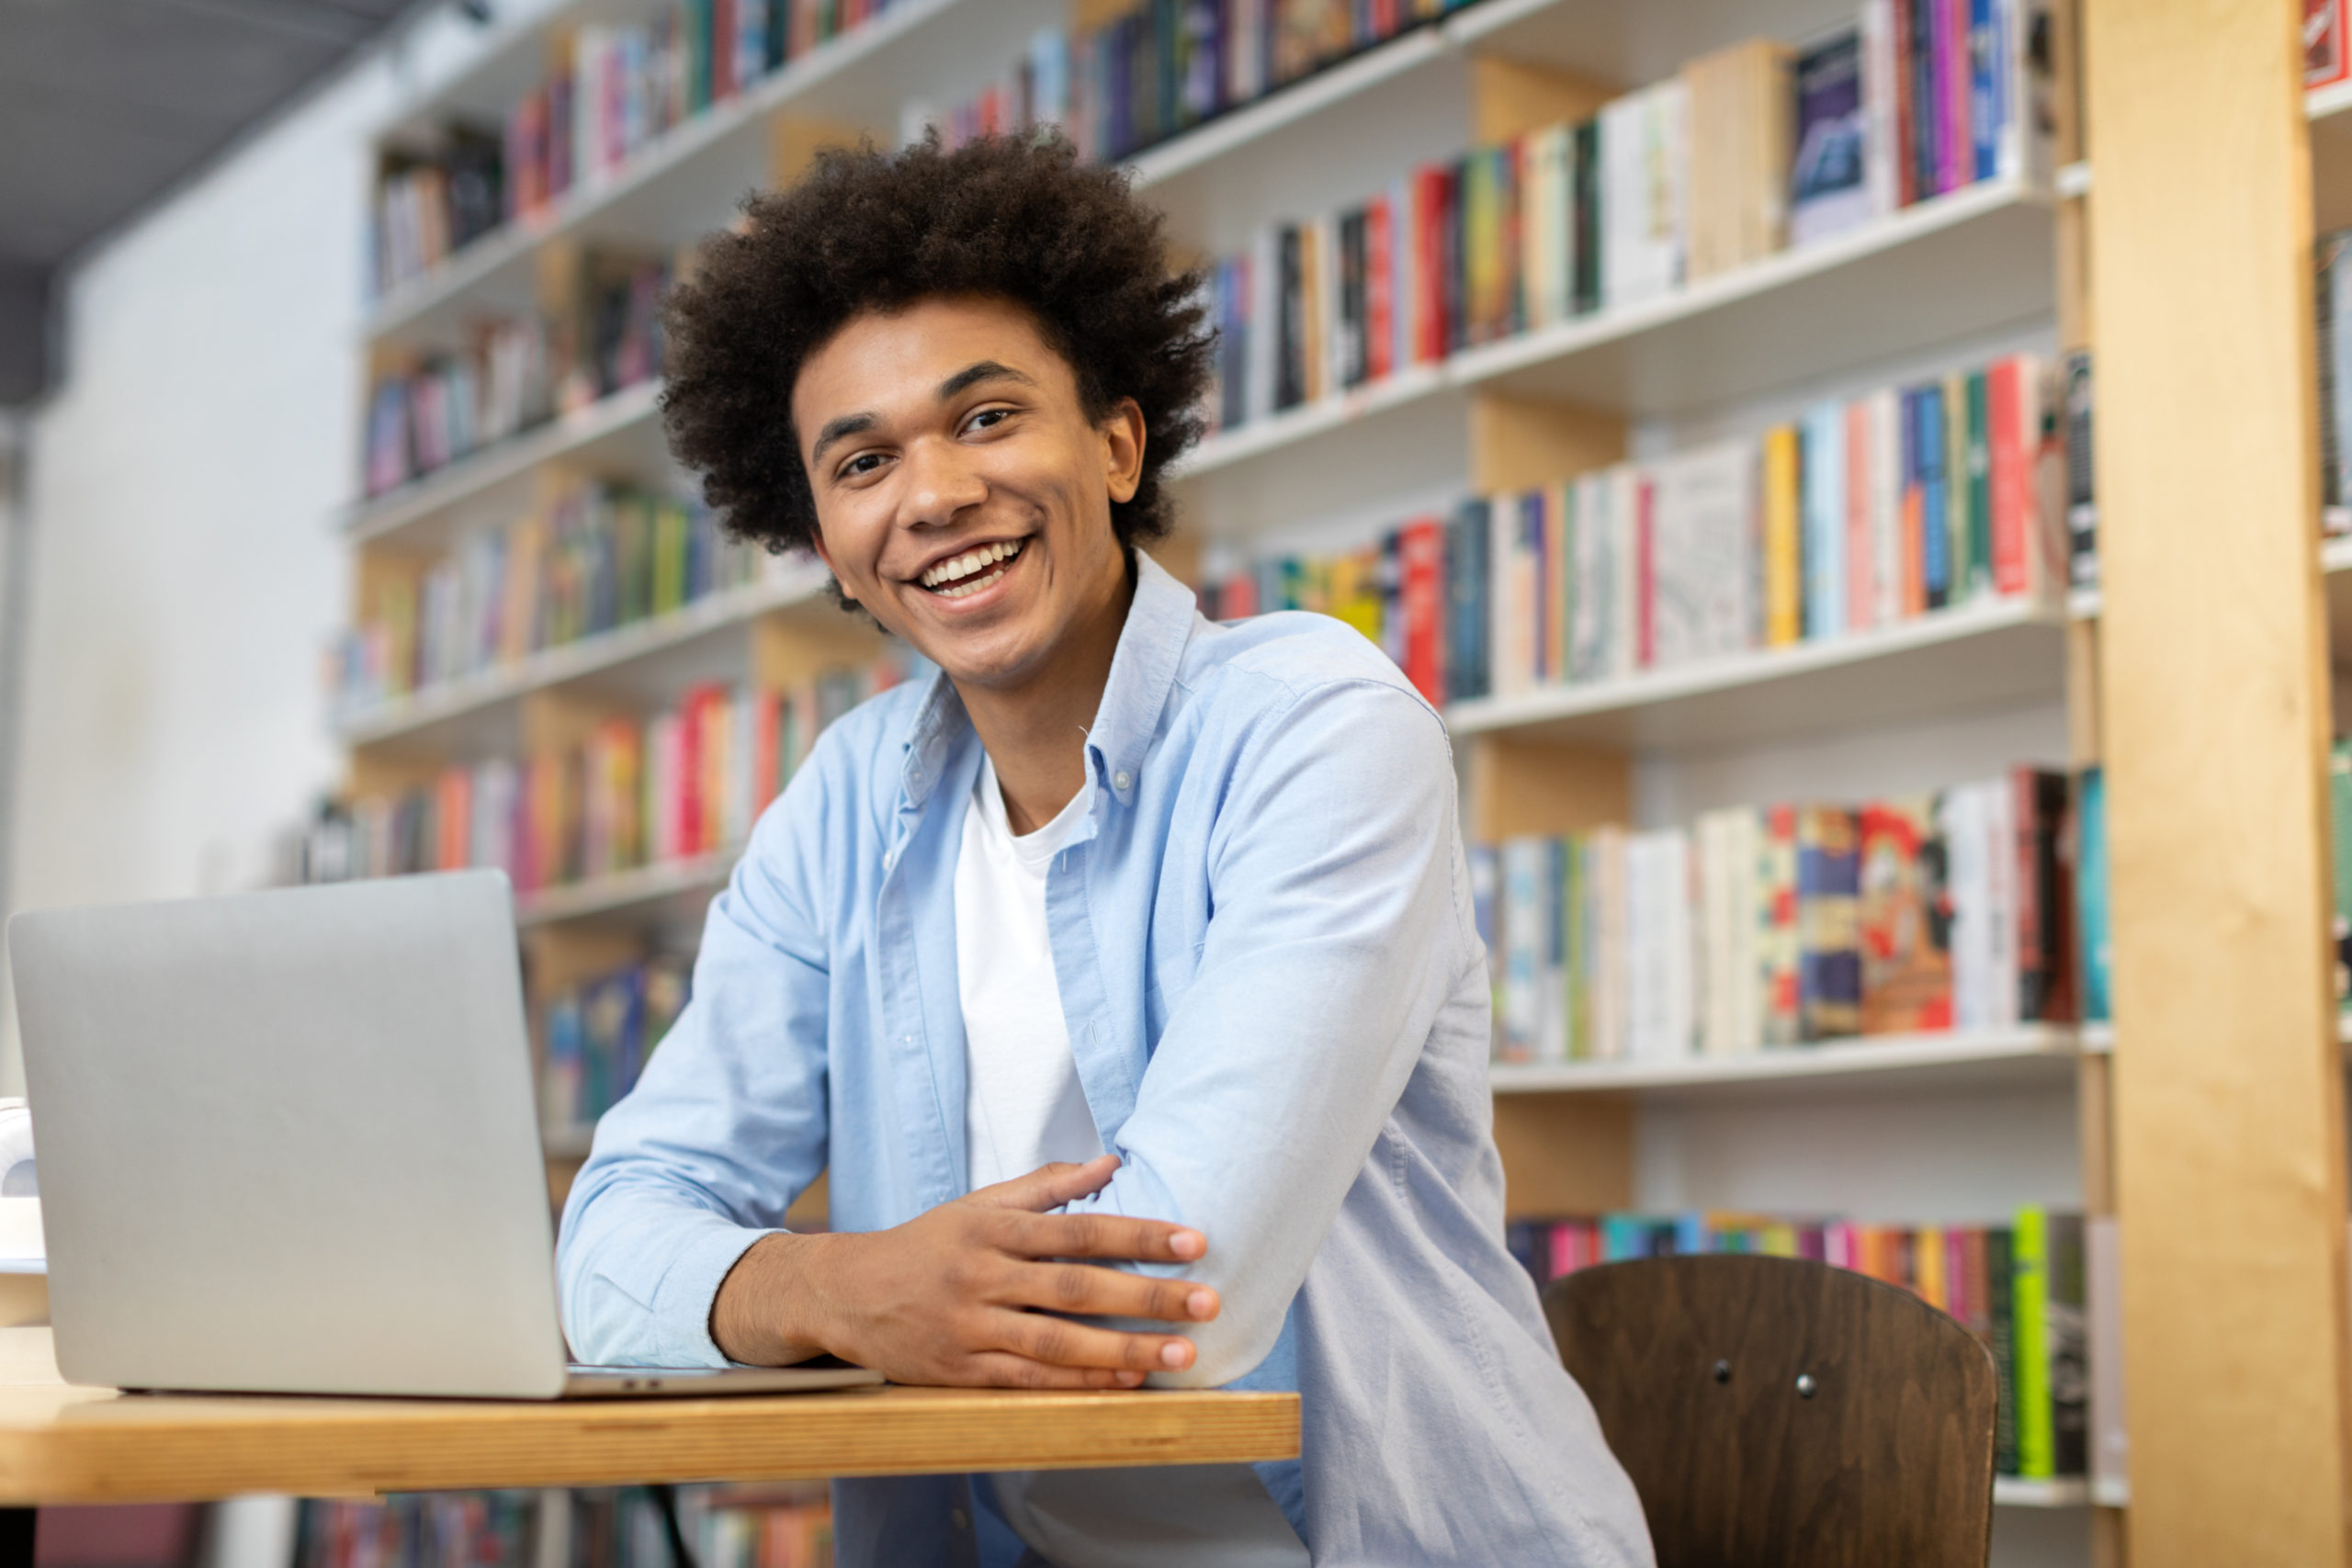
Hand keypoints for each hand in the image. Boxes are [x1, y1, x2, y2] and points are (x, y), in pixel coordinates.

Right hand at [710, 1154, 1219, 1387]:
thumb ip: (1045, 1186)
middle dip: (1147, 1297)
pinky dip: (1079, 1384)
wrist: (844, 1294)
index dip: (1139, 1235)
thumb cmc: (925, 1245)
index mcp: (992, 1227)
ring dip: (1124, 1350)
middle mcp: (983, 1276)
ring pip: (1058, 1342)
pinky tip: (1125, 1383)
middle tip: (1207, 1302)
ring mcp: (971, 1328)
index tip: (1194, 1240)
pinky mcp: (961, 1371)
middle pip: (1077, 1288)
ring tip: (1181, 1355)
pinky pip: (1029, 1379)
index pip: (1079, 1230)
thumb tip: (1110, 1163)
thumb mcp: (978, 1203)